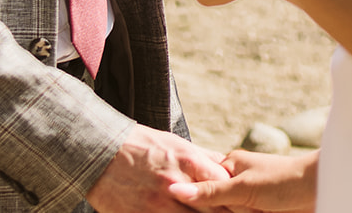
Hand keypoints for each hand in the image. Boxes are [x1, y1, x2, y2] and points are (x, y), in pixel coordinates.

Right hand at [86, 124, 228, 212]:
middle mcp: (177, 185)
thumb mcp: (175, 144)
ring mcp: (158, 205)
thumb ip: (202, 158)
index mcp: (188, 162)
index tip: (250, 205)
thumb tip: (226, 167)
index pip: (225, 185)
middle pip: (214, 210)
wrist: (100, 152)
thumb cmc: (141, 145)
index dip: (239, 198)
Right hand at [169, 149, 318, 211]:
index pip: (202, 186)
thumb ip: (209, 192)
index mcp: (230, 165)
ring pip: (229, 212)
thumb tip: (172, 188)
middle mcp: (238, 179)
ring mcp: (250, 196)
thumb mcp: (242, 189)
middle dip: (220, 210)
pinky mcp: (260, 209)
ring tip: (256, 209)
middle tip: (248, 207)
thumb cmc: (284, 180)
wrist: (322, 188)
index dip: (202, 202)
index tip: (209, 204)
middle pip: (216, 205)